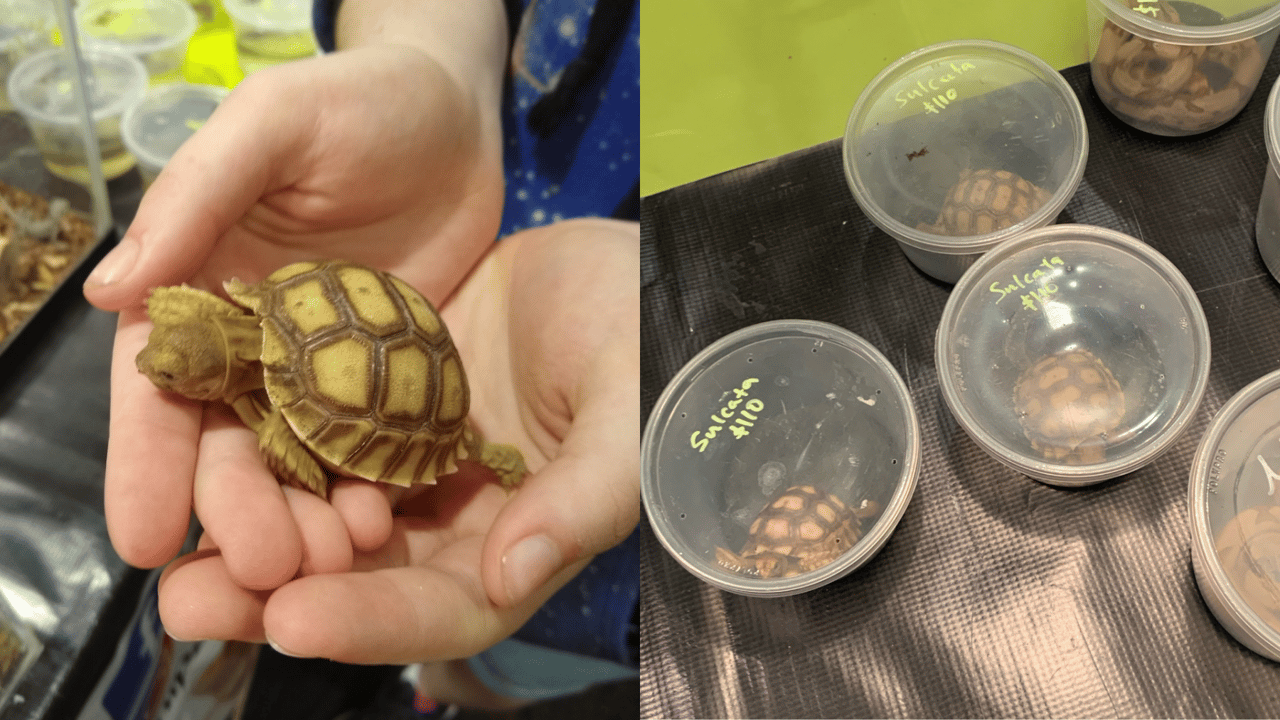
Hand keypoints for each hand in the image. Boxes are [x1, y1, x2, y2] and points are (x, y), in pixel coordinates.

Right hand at [85, 44, 505, 585]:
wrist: (455, 111)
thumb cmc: (354, 101)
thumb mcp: (272, 125)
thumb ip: (198, 197)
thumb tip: (109, 291)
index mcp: (203, 289)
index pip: (159, 386)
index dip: (145, 461)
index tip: (140, 538)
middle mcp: (257, 343)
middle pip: (231, 441)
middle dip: (235, 508)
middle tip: (259, 567)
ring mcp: (329, 368)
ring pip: (303, 458)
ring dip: (303, 516)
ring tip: (323, 564)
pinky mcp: (394, 377)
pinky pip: (379, 442)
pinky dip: (373, 487)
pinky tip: (382, 530)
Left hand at [150, 219, 639, 661]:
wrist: (629, 259)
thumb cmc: (647, 339)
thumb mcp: (631, 413)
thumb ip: (583, 499)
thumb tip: (508, 574)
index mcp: (525, 541)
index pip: (449, 606)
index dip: (374, 621)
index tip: (292, 620)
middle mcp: (463, 518)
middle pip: (368, 580)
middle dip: (280, 599)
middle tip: (191, 604)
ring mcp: (421, 461)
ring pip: (328, 516)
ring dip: (256, 537)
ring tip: (170, 557)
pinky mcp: (389, 404)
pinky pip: (319, 437)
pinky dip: (267, 455)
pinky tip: (206, 453)